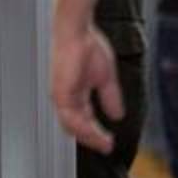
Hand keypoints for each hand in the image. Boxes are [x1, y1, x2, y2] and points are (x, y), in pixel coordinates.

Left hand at [50, 21, 123, 154]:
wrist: (78, 30)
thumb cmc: (88, 46)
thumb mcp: (105, 78)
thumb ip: (110, 97)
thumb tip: (118, 115)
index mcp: (74, 93)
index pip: (83, 120)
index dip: (96, 133)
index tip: (109, 143)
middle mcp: (65, 97)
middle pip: (76, 127)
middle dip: (92, 140)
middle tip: (107, 147)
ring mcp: (61, 96)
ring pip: (72, 126)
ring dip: (90, 137)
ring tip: (104, 143)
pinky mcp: (59, 93)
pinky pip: (70, 118)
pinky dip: (84, 128)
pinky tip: (96, 133)